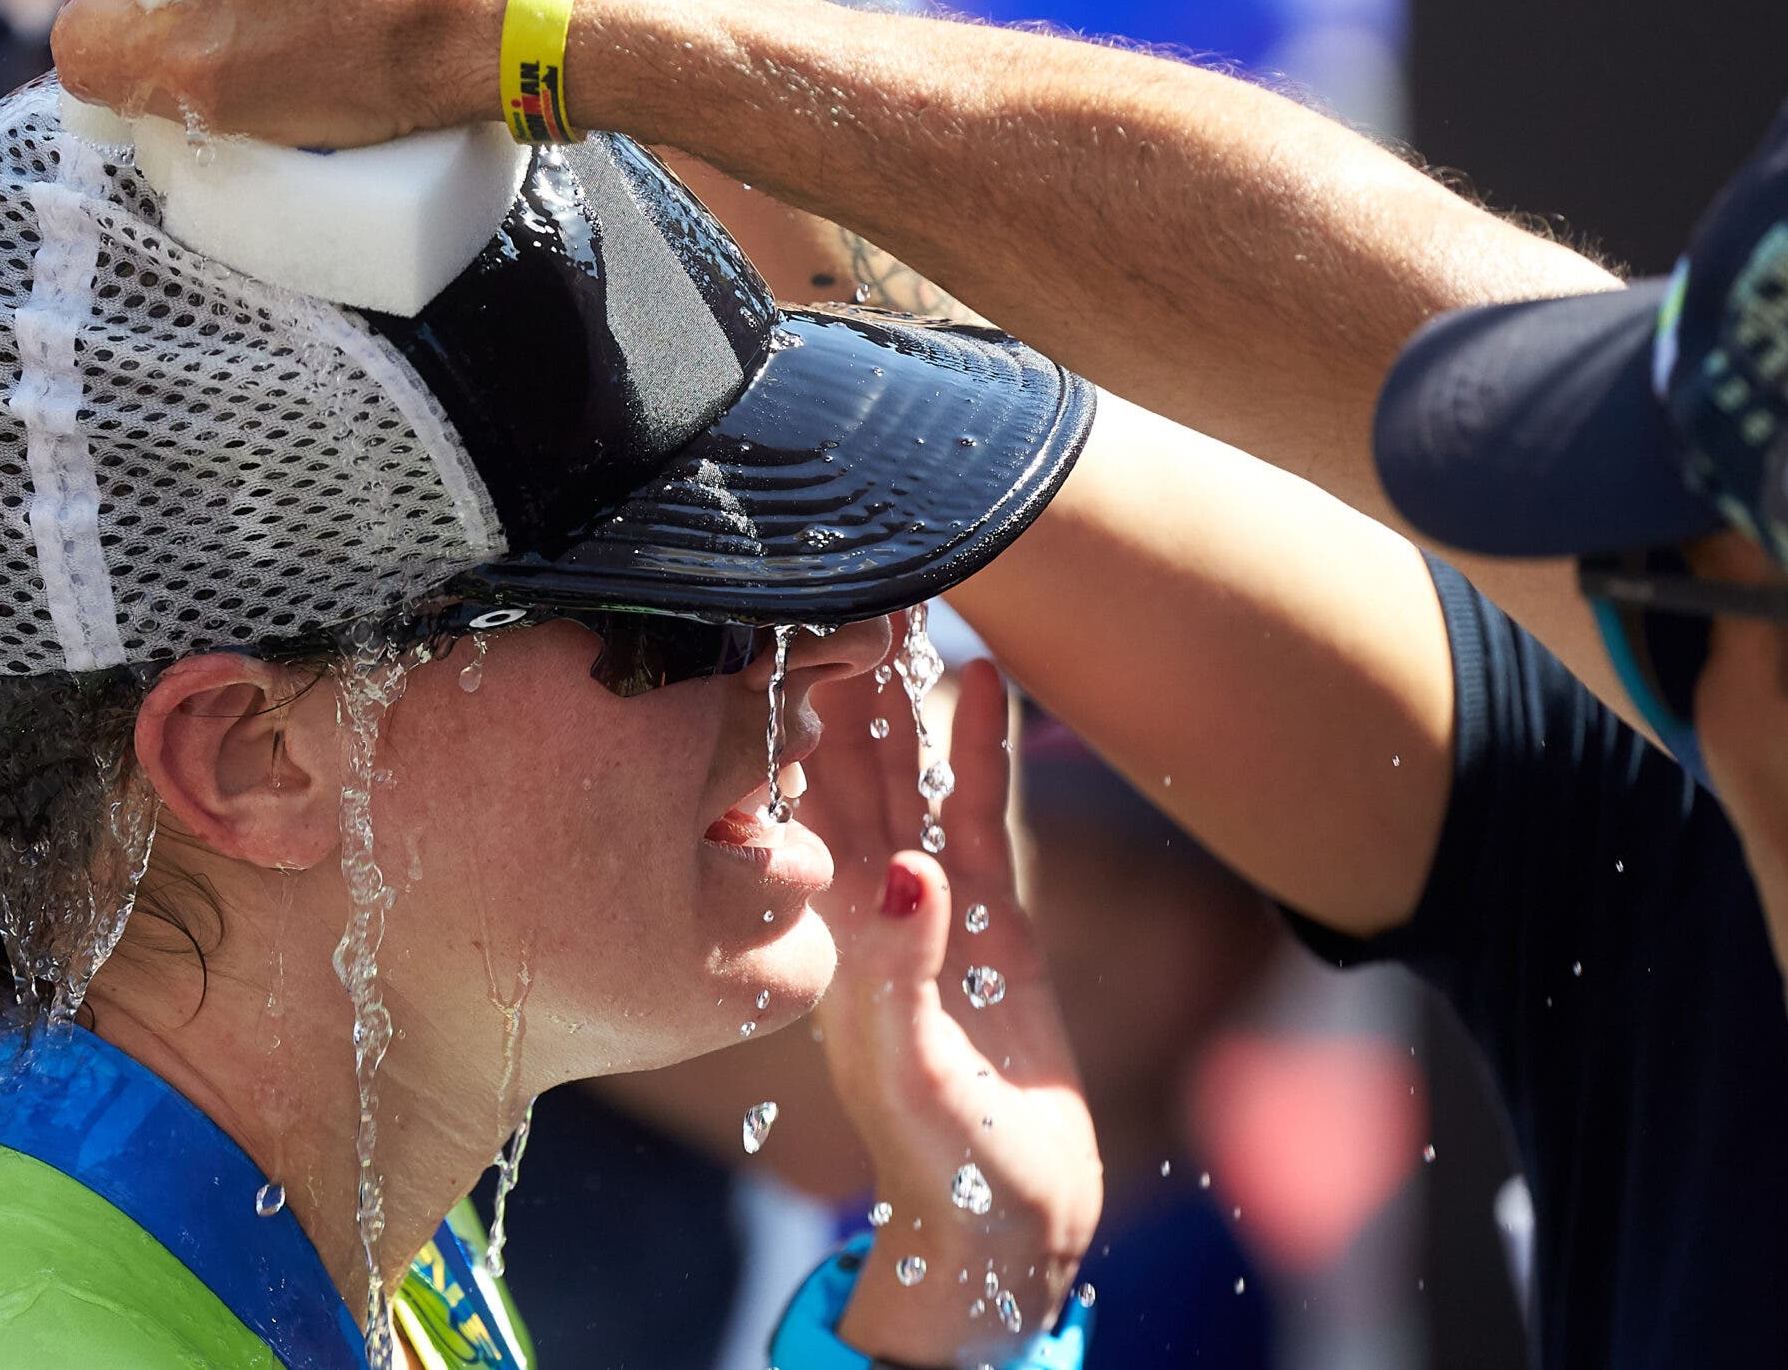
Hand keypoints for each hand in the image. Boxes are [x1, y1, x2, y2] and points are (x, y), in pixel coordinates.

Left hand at [801, 658, 1100, 1361]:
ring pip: (908, 773)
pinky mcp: (989, 916)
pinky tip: (984, 680)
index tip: (782, 622)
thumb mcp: (914, 1069)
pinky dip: (980, 746)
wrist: (1005, 1214)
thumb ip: (906, 973)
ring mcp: (927, 902)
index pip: (791, 798)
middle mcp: (864, 901)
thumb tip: (910, 871)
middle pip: (842, 765)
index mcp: (825, 930)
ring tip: (908, 600)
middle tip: (847, 574)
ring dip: (904, 695)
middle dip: (838, 676)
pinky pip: (979, 810)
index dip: (785, 714)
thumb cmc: (943, 1159)